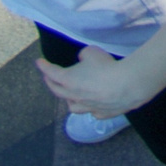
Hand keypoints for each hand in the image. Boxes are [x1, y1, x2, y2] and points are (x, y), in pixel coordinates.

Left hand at [36, 45, 153, 121]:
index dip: (44, 66)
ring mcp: (87, 107)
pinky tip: (92, 104)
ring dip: (68, 100)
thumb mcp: (91, 52)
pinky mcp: (102, 114)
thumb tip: (83, 60)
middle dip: (50, 83)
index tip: (39, 62)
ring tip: (68, 95)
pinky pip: (91, 112)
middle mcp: (74, 96)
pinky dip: (89, 107)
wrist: (126, 85)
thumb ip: (83, 56)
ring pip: (72, 106)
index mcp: (68, 80)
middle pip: (57, 91)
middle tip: (48, 77)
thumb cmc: (106, 66)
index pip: (51, 72)